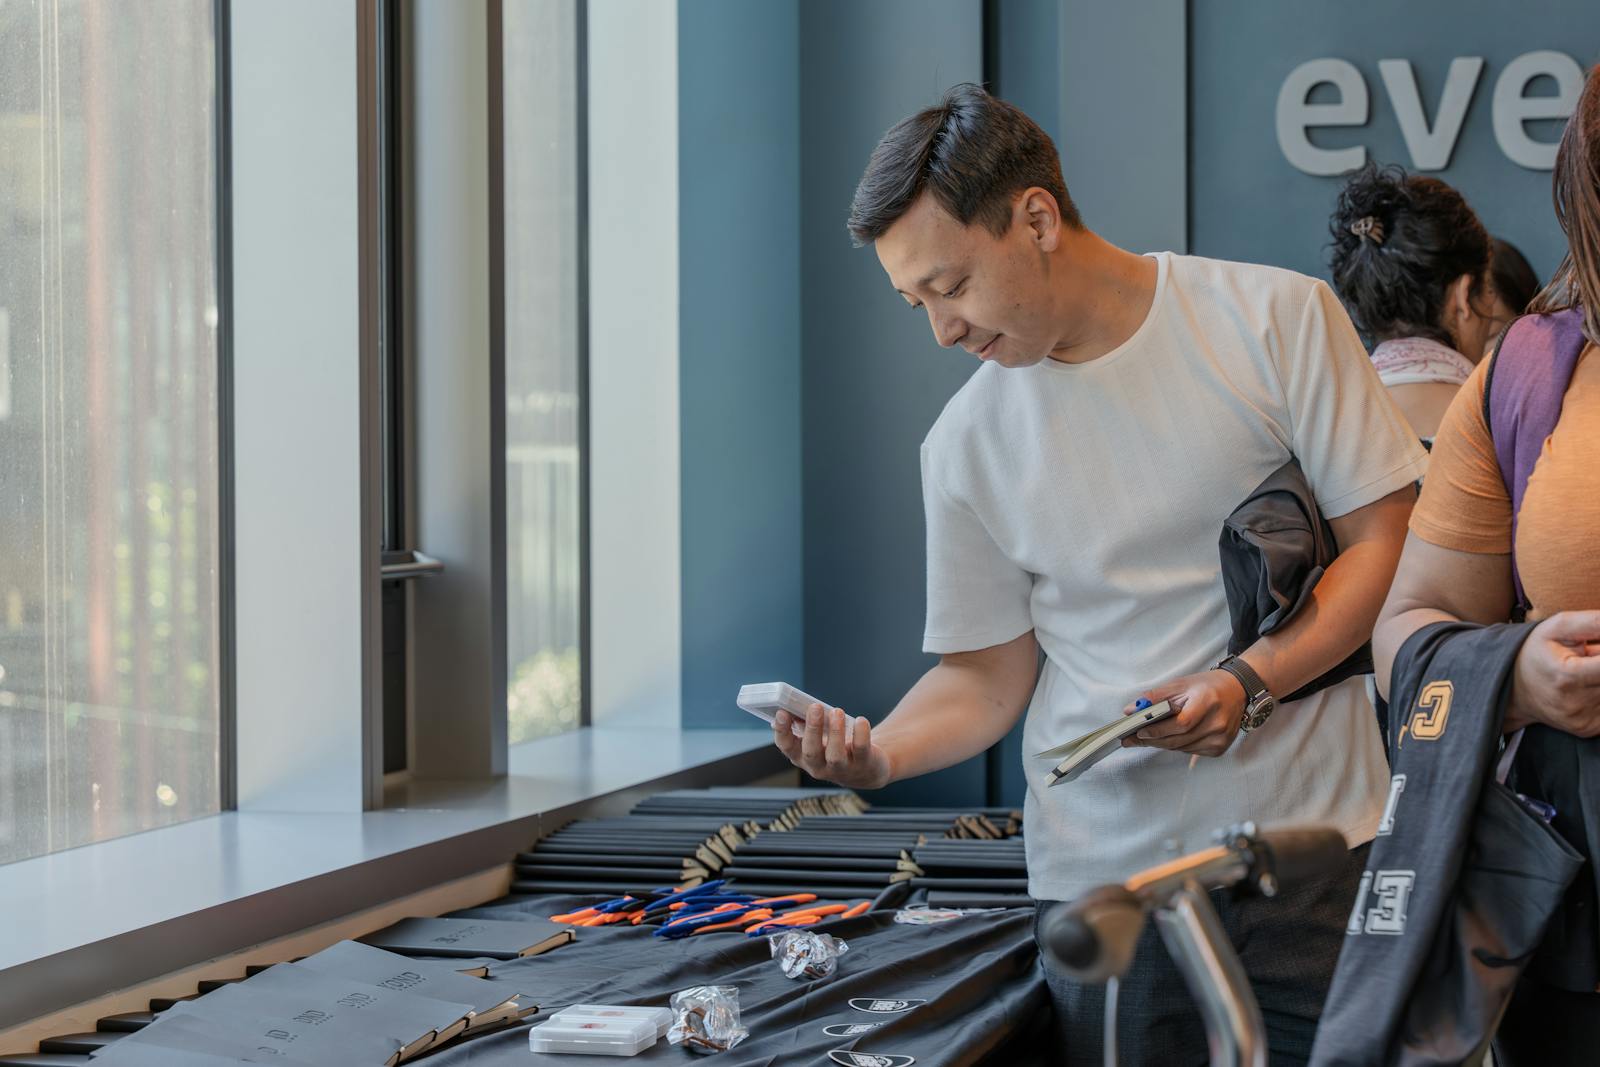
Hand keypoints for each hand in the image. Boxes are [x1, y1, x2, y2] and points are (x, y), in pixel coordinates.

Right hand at [772, 703, 892, 789]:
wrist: (866, 769)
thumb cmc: (836, 747)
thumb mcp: (818, 739)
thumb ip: (805, 725)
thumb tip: (791, 707)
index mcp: (802, 757)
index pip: (787, 747)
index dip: (782, 731)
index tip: (782, 712)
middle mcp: (819, 767)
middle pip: (811, 751)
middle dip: (812, 728)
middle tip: (815, 707)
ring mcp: (841, 769)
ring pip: (835, 755)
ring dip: (835, 731)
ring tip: (837, 711)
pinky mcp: (863, 765)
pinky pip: (861, 750)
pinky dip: (860, 734)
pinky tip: (860, 721)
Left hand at [1121, 669, 1247, 757]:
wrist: (1236, 691)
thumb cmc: (1206, 686)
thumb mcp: (1180, 685)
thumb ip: (1155, 697)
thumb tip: (1130, 710)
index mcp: (1208, 702)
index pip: (1180, 724)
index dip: (1158, 730)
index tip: (1138, 731)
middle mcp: (1217, 723)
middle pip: (1179, 740)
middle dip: (1152, 740)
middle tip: (1131, 740)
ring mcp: (1221, 738)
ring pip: (1182, 748)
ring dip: (1162, 744)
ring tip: (1145, 738)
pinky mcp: (1220, 748)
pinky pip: (1190, 751)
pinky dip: (1177, 746)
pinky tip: (1169, 738)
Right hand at [1508, 610, 1599, 735]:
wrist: (1511, 689)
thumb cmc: (1536, 653)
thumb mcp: (1558, 627)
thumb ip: (1594, 622)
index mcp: (1568, 676)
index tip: (1594, 650)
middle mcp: (1576, 703)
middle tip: (1588, 658)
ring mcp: (1583, 719)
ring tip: (1586, 670)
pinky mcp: (1589, 729)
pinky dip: (1599, 693)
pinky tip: (1586, 687)